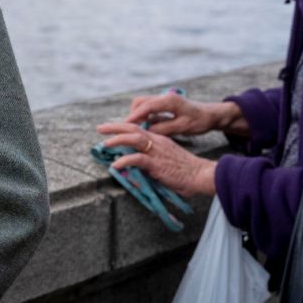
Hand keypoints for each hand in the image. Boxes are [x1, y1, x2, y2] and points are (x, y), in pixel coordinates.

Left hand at [95, 122, 216, 197]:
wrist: (201, 175)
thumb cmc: (186, 171)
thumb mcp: (166, 162)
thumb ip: (151, 163)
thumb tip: (135, 170)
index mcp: (160, 140)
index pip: (139, 128)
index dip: (124, 126)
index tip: (111, 127)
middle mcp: (157, 142)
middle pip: (133, 128)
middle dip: (115, 127)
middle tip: (100, 128)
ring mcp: (157, 152)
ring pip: (134, 139)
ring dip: (117, 140)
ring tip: (105, 144)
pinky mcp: (157, 163)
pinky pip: (137, 159)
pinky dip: (124, 160)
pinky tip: (115, 165)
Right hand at [115, 93, 246, 139]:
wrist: (211, 114)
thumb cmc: (199, 121)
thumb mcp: (183, 127)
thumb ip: (164, 128)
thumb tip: (148, 131)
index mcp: (170, 101)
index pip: (146, 107)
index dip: (134, 116)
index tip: (125, 125)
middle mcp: (165, 97)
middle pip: (140, 102)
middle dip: (132, 114)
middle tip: (128, 129)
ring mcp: (164, 99)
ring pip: (143, 103)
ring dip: (137, 114)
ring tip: (135, 128)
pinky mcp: (164, 104)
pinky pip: (148, 107)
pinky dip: (143, 115)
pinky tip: (144, 126)